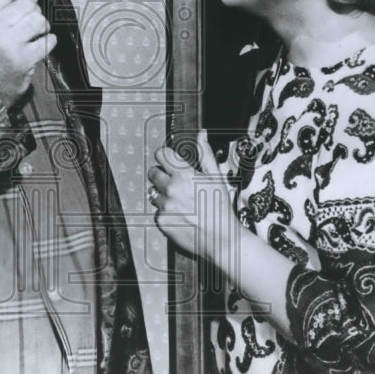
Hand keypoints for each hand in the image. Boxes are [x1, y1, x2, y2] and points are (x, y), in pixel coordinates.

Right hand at [0, 0, 56, 105]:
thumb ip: (6, 6)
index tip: (21, 0)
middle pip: (27, 3)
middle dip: (33, 11)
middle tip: (29, 23)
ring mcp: (10, 44)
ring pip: (39, 19)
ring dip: (42, 26)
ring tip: (35, 34)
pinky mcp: (25, 58)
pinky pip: (48, 39)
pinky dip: (49, 41)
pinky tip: (40, 46)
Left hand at [147, 130, 236, 264]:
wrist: (220, 239)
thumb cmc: (220, 207)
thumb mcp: (216, 178)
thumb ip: (205, 154)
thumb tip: (201, 135)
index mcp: (184, 174)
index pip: (161, 154)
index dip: (165, 157)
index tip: (169, 162)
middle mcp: (171, 188)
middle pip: (153, 172)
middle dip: (162, 175)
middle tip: (176, 184)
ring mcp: (165, 205)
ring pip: (154, 192)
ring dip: (163, 195)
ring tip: (181, 203)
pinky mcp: (161, 220)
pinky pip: (157, 210)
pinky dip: (165, 212)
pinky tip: (180, 215)